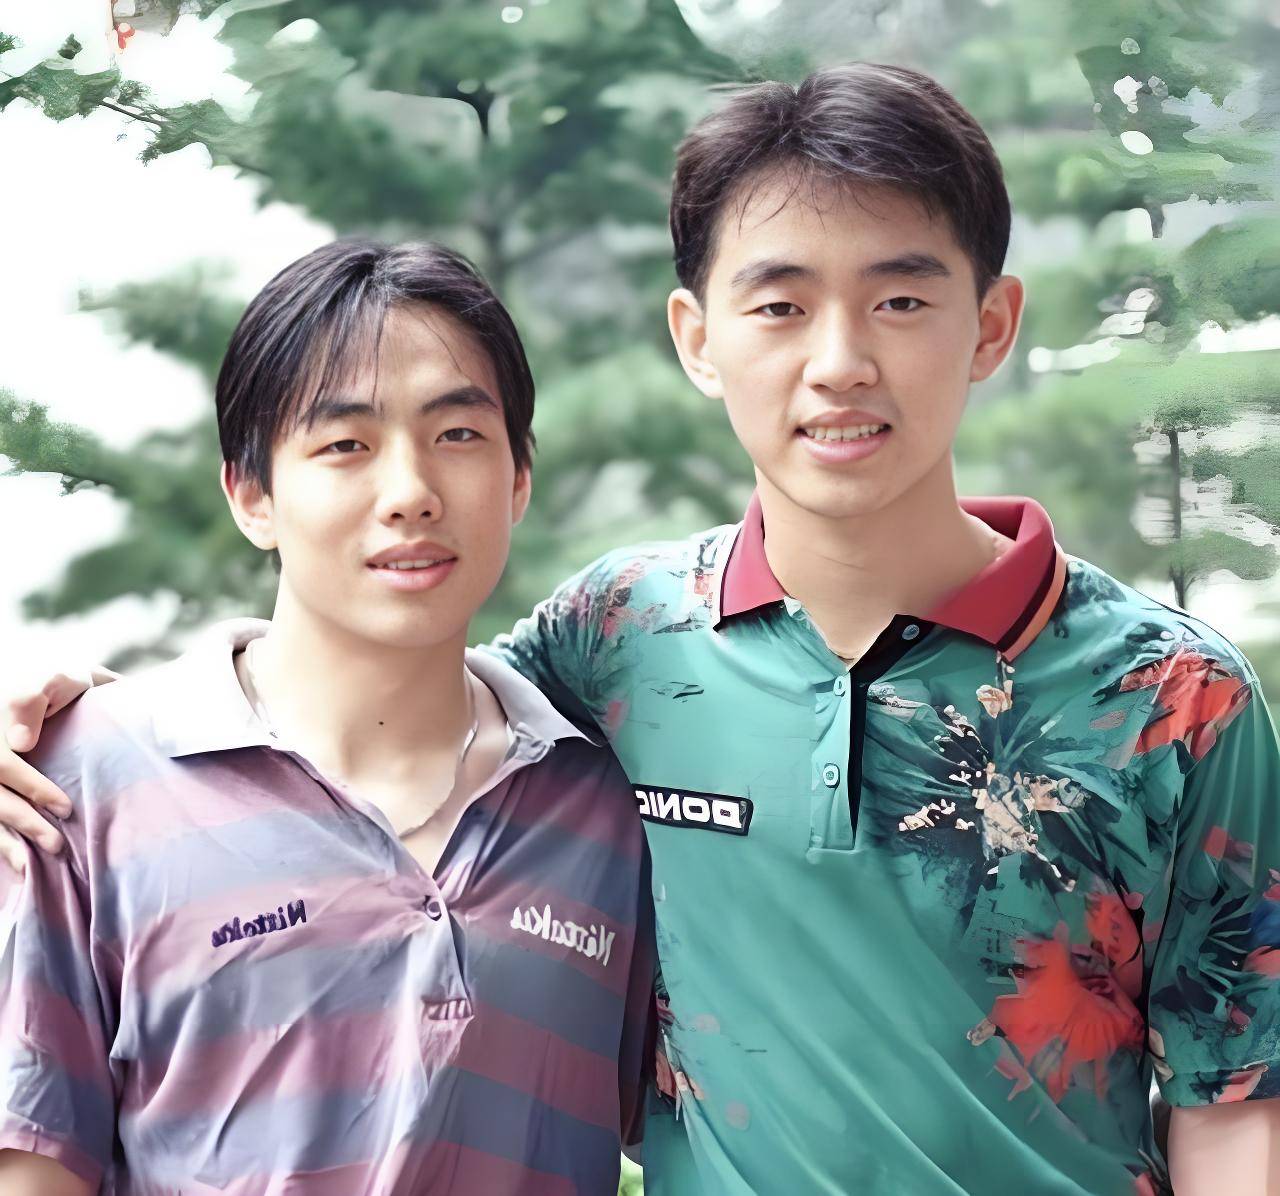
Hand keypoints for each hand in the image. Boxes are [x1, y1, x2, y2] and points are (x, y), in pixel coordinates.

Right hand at [0, 669, 104, 871]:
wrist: (56, 683)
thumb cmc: (60, 682)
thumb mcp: (54, 677)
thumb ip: (34, 700)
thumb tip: (20, 743)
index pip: (3, 764)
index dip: (32, 787)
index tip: (65, 808)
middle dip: (22, 820)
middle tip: (56, 843)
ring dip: (2, 839)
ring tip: (26, 864)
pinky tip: (13, 863)